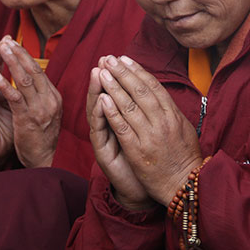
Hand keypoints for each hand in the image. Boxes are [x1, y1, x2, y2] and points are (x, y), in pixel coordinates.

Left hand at [0, 37, 61, 168]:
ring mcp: (40, 109)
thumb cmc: (43, 137)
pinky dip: (4, 85)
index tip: (13, 43)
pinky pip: (15, 98)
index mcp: (54, 96)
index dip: (25, 56)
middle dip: (18, 54)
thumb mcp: (47, 112)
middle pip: (34, 71)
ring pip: (25, 80)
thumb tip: (31, 77)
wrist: (46, 160)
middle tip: (5, 40)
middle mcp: (49, 100)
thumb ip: (41, 95)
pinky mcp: (28, 120)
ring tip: (0, 50)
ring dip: (11, 63)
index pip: (39, 71)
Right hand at [87, 66, 151, 210]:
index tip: (119, 58)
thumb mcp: (148, 134)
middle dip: (106, 78)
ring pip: (98, 111)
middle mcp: (110, 128)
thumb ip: (145, 114)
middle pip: (105, 97)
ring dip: (98, 91)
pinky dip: (101, 116)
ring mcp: (105, 139)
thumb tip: (151, 90)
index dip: (118, 76)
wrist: (141, 191)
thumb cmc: (147, 162)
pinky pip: (100, 131)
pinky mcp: (103, 153)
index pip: (118, 94)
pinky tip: (101, 102)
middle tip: (105, 60)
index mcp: (122, 121)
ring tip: (98, 73)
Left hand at [94, 55, 203, 205]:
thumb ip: (171, 112)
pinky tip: (102, 99)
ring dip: (113, 87)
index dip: (138, 71)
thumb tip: (161, 95)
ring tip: (101, 72)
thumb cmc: (185, 159)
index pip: (153, 87)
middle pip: (140, 91)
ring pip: (129, 106)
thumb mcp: (184, 130)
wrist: (184, 186)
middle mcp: (162, 122)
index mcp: (173, 115)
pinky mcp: (138, 151)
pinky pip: (123, 128)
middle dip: (123, 73)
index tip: (125, 59)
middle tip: (109, 59)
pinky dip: (112, 112)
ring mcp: (150, 136)